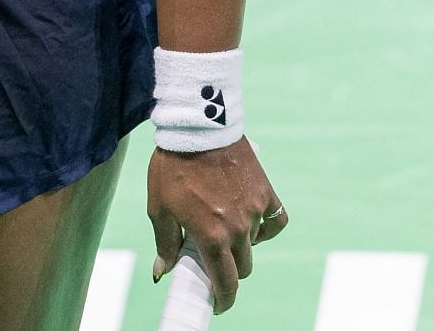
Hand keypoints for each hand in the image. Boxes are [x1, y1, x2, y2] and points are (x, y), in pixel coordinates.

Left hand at [146, 136, 285, 312]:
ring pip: (254, 244)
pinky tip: (251, 223)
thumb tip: (164, 272)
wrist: (196, 130)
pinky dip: (265, 228)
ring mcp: (256, 210)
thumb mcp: (158, 208)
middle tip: (213, 259)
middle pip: (242, 267)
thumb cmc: (172, 168)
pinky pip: (275, 221)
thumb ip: (165, 244)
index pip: (226, 283)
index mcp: (212, 237)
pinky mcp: (266, 193)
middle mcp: (238, 228)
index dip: (223, 299)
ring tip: (221, 226)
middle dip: (229, 270)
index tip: (217, 303)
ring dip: (241, 244)